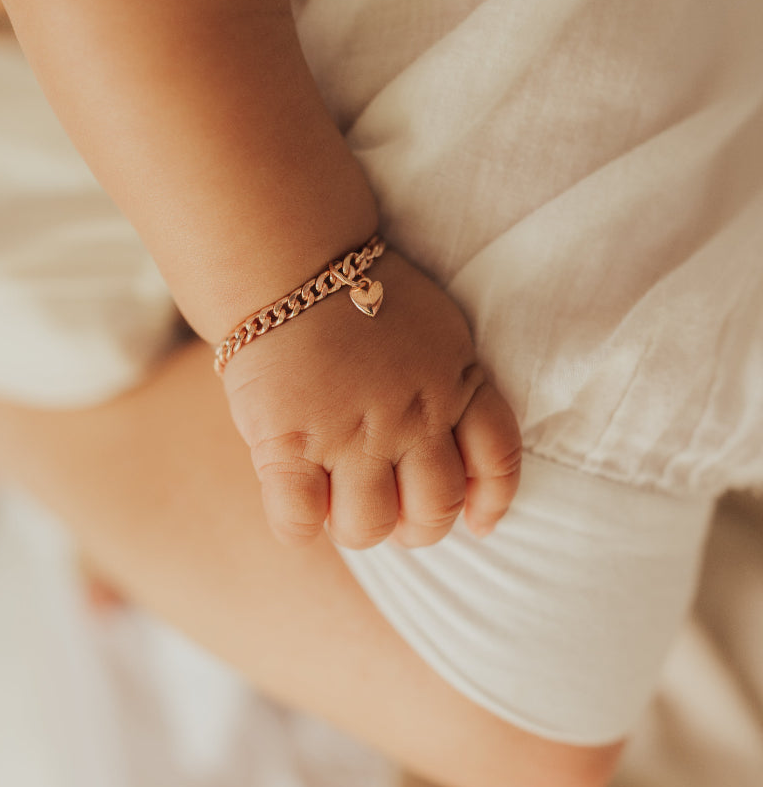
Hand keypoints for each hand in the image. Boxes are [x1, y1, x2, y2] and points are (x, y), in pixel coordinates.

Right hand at [221, 249, 521, 549]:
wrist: (288, 259)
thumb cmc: (358, 292)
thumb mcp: (434, 328)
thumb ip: (450, 384)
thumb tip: (452, 450)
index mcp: (454, 381)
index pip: (497, 459)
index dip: (490, 502)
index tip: (477, 522)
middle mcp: (412, 414)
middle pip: (435, 510)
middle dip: (415, 527)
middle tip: (391, 511)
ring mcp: (351, 432)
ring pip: (369, 526)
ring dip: (356, 527)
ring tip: (337, 501)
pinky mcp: (289, 443)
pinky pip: (300, 521)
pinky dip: (298, 525)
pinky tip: (295, 499)